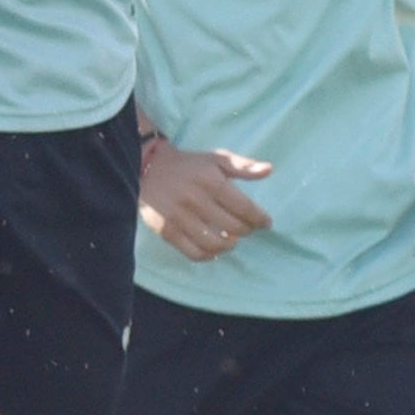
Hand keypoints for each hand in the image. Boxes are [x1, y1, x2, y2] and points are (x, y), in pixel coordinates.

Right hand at [138, 134, 271, 261]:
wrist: (146, 168)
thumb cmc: (187, 165)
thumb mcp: (215, 158)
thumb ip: (242, 166)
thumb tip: (269, 170)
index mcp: (211, 181)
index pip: (245, 208)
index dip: (260, 219)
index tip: (265, 223)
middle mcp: (196, 200)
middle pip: (234, 228)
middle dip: (246, 231)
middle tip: (246, 229)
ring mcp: (179, 217)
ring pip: (215, 244)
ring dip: (229, 246)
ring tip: (231, 240)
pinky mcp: (166, 230)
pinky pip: (194, 253)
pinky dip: (208, 256)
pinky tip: (213, 249)